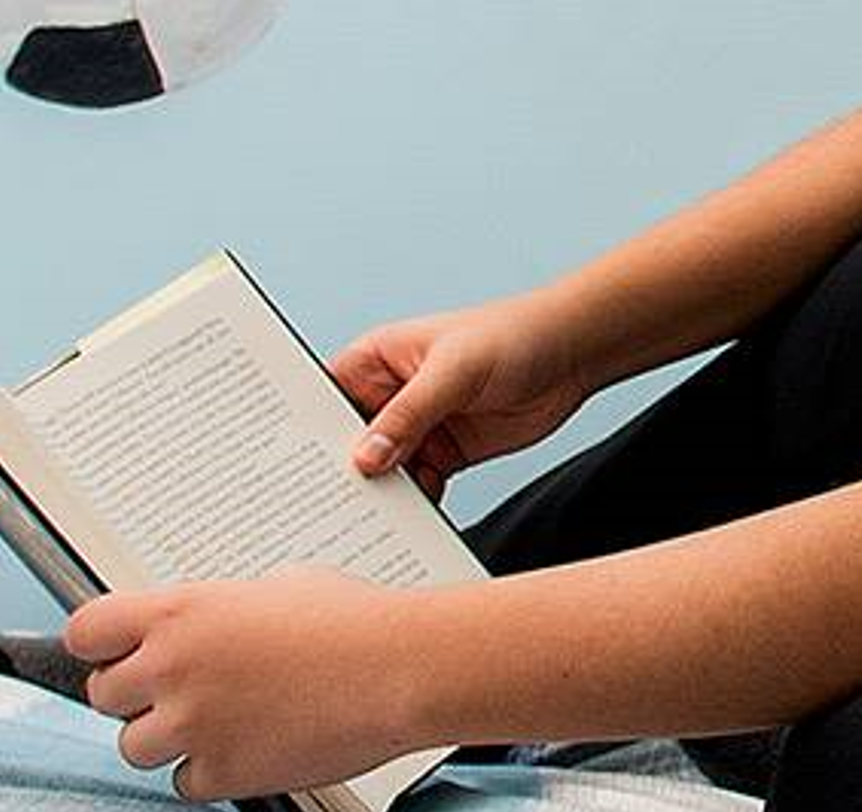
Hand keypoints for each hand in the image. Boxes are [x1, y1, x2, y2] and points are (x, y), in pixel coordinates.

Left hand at [67, 570, 431, 802]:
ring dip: (166, 738)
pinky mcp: (221, 773)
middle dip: (137, 695)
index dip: (100, 645)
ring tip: (216, 720)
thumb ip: (216, 609)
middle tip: (178, 689)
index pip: (86, 632)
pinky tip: (246, 745)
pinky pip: (184, 783)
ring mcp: (193, 726)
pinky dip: (208, 772)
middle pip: (104, 695)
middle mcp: (173, 670)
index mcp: (178, 613)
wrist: (398, 668)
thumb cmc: (351, 621)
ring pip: (133, 748)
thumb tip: (203, 626)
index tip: (114, 652)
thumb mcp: (271, 586)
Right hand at [323, 289, 603, 499]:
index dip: (303, 434)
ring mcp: (418, 428)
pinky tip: (410, 524)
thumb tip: (365, 458)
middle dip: (340, 474)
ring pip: (381, 472)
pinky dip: (412, 506)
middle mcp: (390, 397)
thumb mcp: (454, 371)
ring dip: (378, 497)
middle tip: (326, 510)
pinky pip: (415, 488)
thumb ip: (409, 414)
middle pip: (348, 444)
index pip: (324, 401)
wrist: (572, 356)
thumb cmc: (511, 336)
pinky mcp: (445, 455)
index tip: (288, 472)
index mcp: (376, 361)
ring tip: (366, 526)